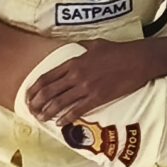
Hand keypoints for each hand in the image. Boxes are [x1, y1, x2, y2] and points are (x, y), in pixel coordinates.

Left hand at [24, 40, 156, 121]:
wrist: (138, 59)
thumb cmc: (118, 50)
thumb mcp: (95, 43)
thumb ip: (81, 47)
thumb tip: (73, 47)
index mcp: (74, 61)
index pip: (47, 77)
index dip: (34, 88)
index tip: (28, 96)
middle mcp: (76, 74)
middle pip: (49, 91)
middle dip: (37, 102)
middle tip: (31, 110)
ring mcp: (87, 87)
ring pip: (60, 102)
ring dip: (48, 112)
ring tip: (41, 118)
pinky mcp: (98, 97)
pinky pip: (78, 110)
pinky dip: (66, 118)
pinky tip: (60, 123)